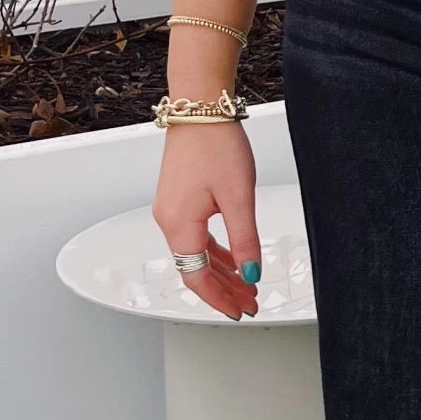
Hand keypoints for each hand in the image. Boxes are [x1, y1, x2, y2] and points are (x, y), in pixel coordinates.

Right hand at [153, 119, 260, 319]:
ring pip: (197, 254)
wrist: (199, 108)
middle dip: (224, 289)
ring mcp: (172, 210)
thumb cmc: (216, 144)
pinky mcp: (179, 200)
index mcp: (179, 223)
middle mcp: (168, 220)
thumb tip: (250, 274)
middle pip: (195, 269)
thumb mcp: (239, 198)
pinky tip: (234, 261)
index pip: (196, 277)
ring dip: (222, 272)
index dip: (219, 298)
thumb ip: (245, 240)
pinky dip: (216, 253)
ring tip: (248, 286)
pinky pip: (196, 237)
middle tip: (251, 303)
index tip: (240, 311)